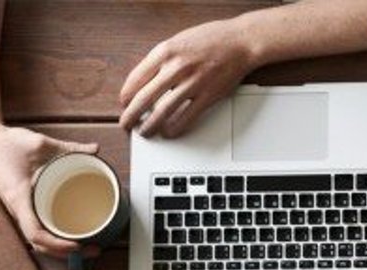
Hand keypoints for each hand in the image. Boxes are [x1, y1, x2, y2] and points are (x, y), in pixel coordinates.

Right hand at [0, 124, 100, 257]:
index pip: (35, 232)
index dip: (57, 244)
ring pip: (39, 239)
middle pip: (39, 243)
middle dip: (65, 253)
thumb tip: (95, 150)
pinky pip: (38, 228)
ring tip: (88, 247)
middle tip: (94, 249)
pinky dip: (55, 236)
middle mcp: (18, 209)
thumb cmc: (6, 145)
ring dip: (61, 248)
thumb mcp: (39, 142)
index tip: (78, 245)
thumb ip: (69, 148)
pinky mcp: (24, 206)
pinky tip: (72, 235)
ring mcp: (20, 210)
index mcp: (19, 197)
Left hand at [120, 19, 259, 137]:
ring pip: (162, 111)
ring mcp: (193, 82)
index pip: (135, 79)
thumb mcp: (178, 41)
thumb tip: (145, 82)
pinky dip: (175, 128)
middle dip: (131, 116)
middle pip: (144, 98)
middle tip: (126, 125)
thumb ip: (161, 59)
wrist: (241, 41)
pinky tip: (169, 132)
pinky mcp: (208, 95)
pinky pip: (187, 117)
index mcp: (164, 51)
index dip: (125, 96)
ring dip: (150, 126)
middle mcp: (176, 67)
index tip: (124, 104)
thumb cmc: (212, 39)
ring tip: (145, 132)